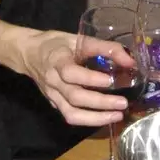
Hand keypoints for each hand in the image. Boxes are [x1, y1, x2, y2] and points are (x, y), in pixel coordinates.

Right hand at [13, 30, 129, 126]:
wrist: (28, 54)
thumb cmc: (56, 44)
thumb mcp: (79, 39)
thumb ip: (105, 48)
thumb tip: (131, 62)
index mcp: (57, 60)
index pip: (71, 72)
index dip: (91, 78)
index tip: (111, 80)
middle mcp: (53, 81)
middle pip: (75, 97)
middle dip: (101, 102)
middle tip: (123, 103)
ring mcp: (52, 95)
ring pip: (71, 113)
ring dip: (96, 118)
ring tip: (117, 116)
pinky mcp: (54, 104)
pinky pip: (70, 116)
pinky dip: (89, 120)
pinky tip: (105, 117)